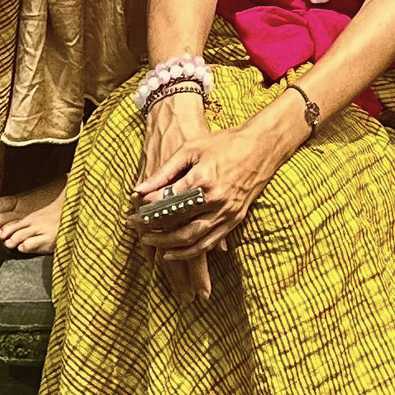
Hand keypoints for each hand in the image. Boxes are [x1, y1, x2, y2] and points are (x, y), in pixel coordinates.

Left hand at [133, 99, 295, 298]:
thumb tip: (138, 190)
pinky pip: (210, 242)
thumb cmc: (224, 142)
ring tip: (152, 246)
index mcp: (201, 179)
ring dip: (170, 246)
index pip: (166, 203)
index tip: (132, 214)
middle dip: (153, 230)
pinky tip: (175, 252)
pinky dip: (191, 252)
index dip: (146, 210)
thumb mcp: (191, 149)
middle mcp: (214, 199)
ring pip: (193, 239)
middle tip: (137, 231)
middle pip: (177, 224)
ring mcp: (226, 211)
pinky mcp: (235, 219)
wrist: (262, 145)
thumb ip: (164, 172)